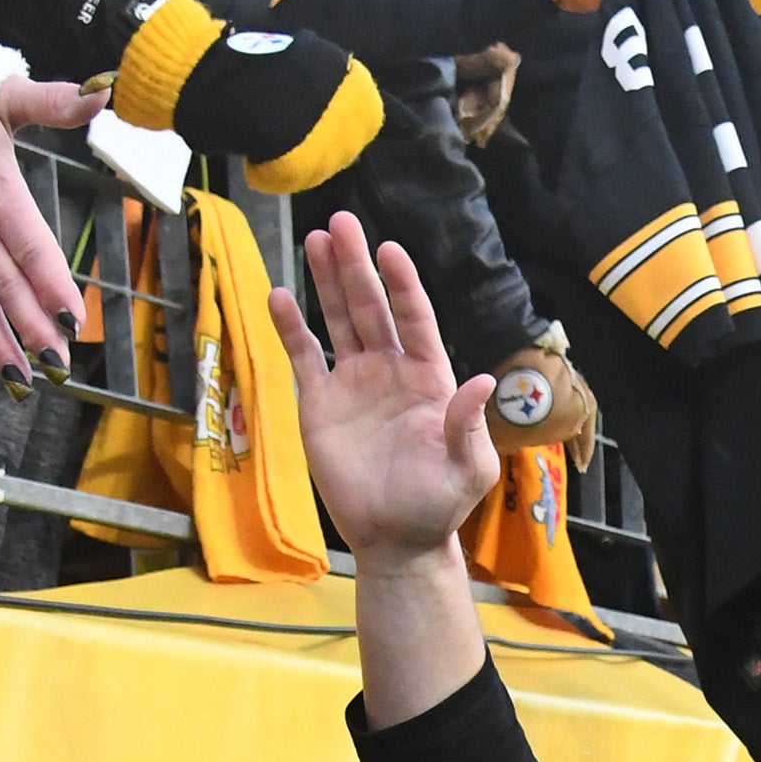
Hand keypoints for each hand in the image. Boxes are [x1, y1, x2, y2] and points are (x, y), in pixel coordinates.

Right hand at [271, 209, 497, 571]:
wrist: (396, 538)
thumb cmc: (439, 504)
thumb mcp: (467, 468)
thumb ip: (468, 425)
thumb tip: (482, 382)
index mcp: (429, 378)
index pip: (415, 319)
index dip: (402, 285)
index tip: (388, 250)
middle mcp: (390, 371)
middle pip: (371, 308)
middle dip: (356, 266)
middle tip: (341, 223)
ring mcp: (354, 384)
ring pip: (339, 321)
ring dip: (327, 281)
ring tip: (316, 240)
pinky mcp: (321, 404)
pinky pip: (304, 357)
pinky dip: (291, 327)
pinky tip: (278, 295)